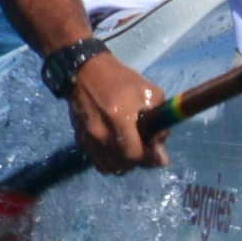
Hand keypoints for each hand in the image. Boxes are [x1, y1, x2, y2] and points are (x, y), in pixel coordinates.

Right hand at [69, 52, 169, 174]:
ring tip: (135, 151)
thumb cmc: (122, 81)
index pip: (136, 155)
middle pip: (124, 164)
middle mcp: (101, 133)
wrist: (86, 73)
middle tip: (150, 152)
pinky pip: (99, 163)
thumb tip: (160, 151)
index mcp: (119, 119)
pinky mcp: (80, 140)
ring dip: (126, 164)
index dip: (151, 159)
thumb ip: (159, 123)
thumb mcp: (150, 93)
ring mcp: (88, 139)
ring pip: (111, 167)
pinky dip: (112, 162)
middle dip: (141, 162)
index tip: (160, 156)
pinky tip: (120, 151)